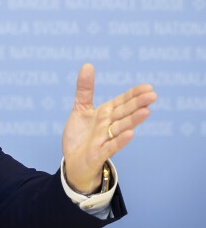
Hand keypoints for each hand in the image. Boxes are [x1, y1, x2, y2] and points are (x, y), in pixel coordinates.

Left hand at [62, 63, 157, 193]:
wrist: (73, 162)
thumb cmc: (81, 136)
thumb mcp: (81, 109)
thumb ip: (85, 89)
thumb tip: (88, 65)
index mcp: (106, 114)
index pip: (122, 102)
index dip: (134, 95)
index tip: (148, 87)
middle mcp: (108, 125)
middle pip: (124, 113)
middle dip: (137, 104)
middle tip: (153, 95)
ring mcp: (105, 139)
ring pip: (121, 128)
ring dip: (133, 120)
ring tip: (146, 111)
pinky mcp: (99, 153)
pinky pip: (111, 146)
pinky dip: (120, 140)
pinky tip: (130, 134)